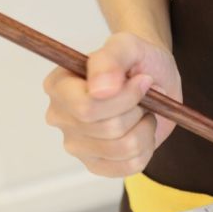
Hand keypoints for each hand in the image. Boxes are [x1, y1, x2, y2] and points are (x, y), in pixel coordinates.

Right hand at [43, 32, 181, 176]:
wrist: (153, 77)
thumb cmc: (137, 60)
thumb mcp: (127, 46)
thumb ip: (110, 60)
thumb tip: (99, 89)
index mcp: (58, 86)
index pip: (87, 107)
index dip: (125, 97)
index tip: (142, 80)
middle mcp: (60, 117)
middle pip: (109, 129)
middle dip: (138, 110)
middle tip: (144, 95)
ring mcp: (76, 144)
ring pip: (123, 149)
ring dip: (145, 127)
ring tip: (143, 111)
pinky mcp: (96, 164)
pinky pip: (131, 165)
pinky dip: (147, 147)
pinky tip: (141, 129)